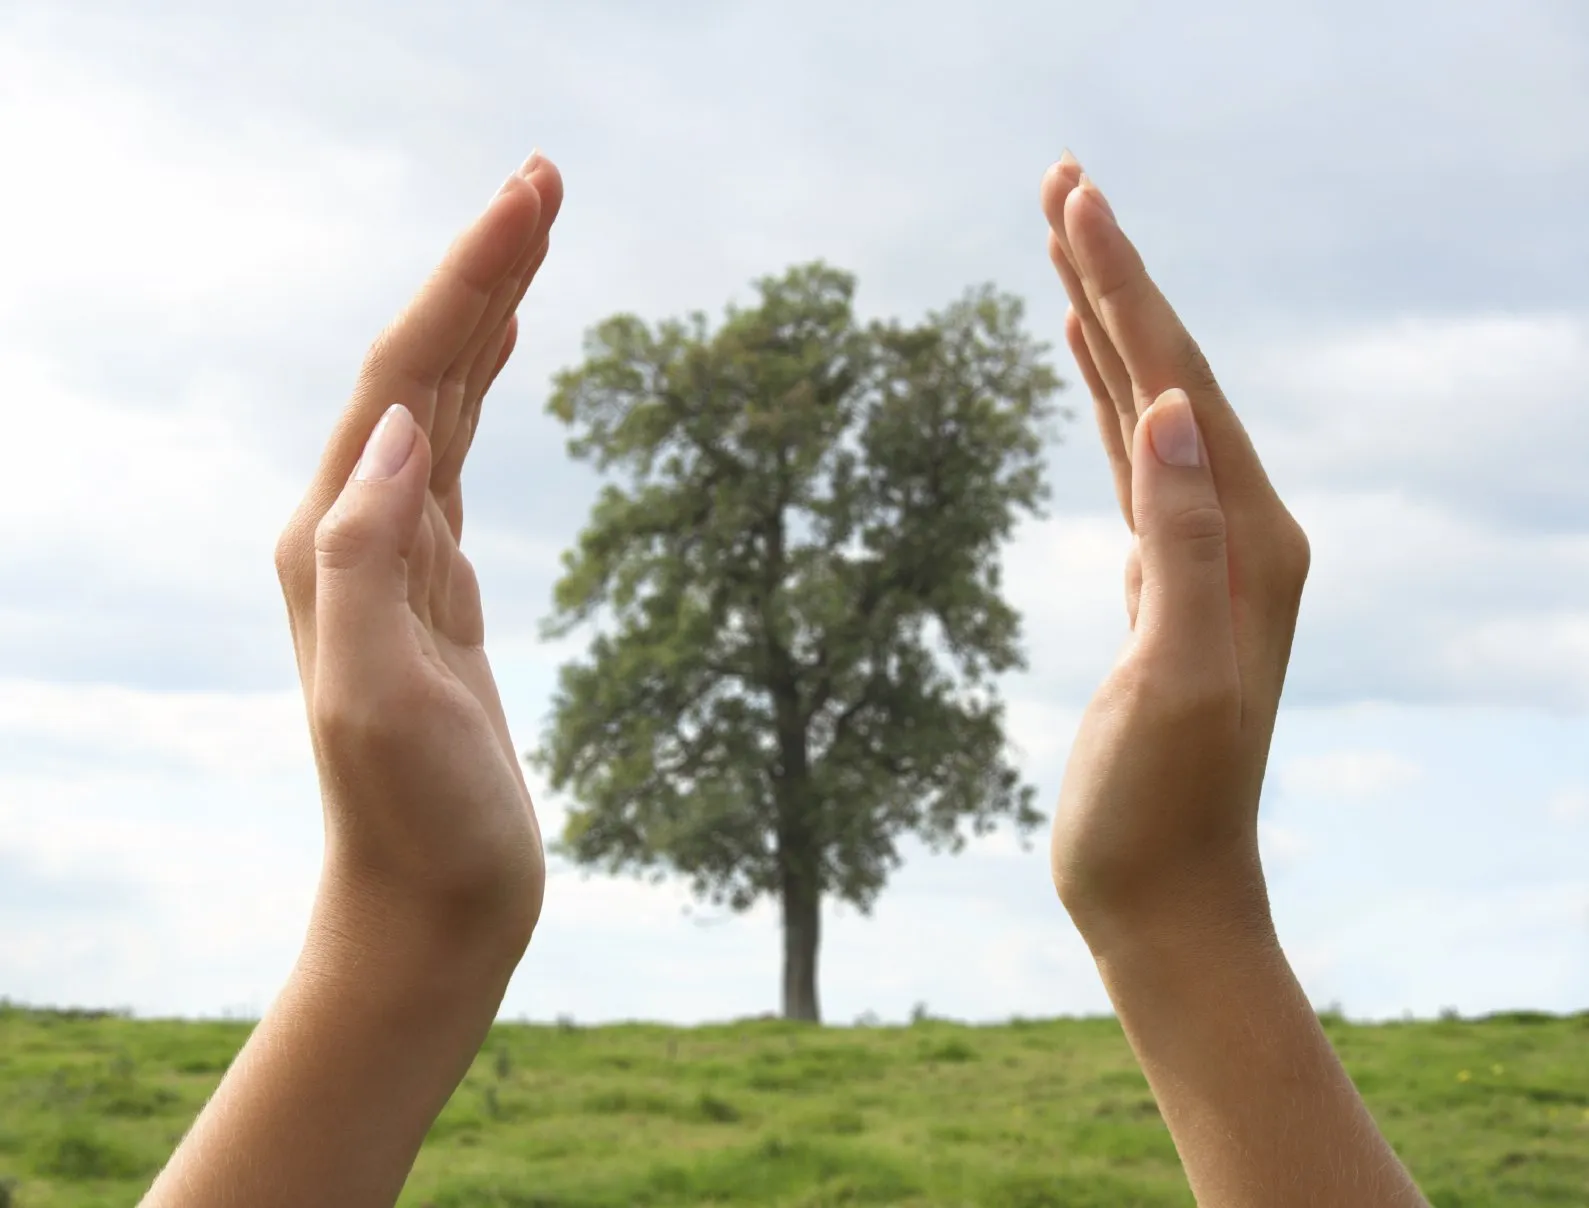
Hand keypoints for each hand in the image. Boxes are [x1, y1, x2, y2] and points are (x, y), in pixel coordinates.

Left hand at [273, 152, 563, 953]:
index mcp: (333, 539)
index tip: (531, 196)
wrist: (433, 903)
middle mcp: (352, 531)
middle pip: (422, 367)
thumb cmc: (412, 818)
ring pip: (443, 403)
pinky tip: (504, 352)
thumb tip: (405, 429)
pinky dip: (484, 388)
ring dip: (486, 314)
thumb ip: (366, 557)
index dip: (468, 281)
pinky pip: (459, 457)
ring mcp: (398, 557)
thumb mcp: (376, 696)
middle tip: (545, 178)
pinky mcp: (439, 588)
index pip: (405, 378)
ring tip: (535, 231)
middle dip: (481, 268)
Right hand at [1042, 152, 1310, 945]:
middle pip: (1172, 370)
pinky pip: (1136, 461)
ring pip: (1153, 406)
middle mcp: (1242, 528)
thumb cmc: (1165, 804)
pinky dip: (1108, 398)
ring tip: (1064, 244)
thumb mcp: (1180, 677)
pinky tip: (1087, 365)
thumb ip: (1184, 544)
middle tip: (1061, 182)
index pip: (1181, 377)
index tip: (1072, 196)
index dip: (1125, 284)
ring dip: (1110, 324)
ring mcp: (1203, 551)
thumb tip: (1174, 410)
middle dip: (1116, 274)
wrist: (1163, 891)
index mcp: (1253, 536)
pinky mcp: (1161, 580)